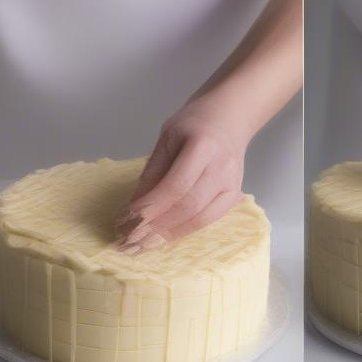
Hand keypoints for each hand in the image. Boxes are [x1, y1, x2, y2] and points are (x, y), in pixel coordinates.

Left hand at [115, 94, 249, 252]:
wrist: (229, 117)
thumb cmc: (195, 124)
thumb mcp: (167, 138)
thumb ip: (153, 171)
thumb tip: (134, 207)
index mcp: (203, 146)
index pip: (175, 185)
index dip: (150, 206)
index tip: (127, 220)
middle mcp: (221, 167)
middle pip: (188, 206)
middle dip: (156, 226)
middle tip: (130, 239)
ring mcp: (232, 184)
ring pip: (199, 219)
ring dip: (168, 235)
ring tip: (143, 245)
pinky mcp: (234, 196)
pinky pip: (208, 221)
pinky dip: (184, 231)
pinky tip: (164, 237)